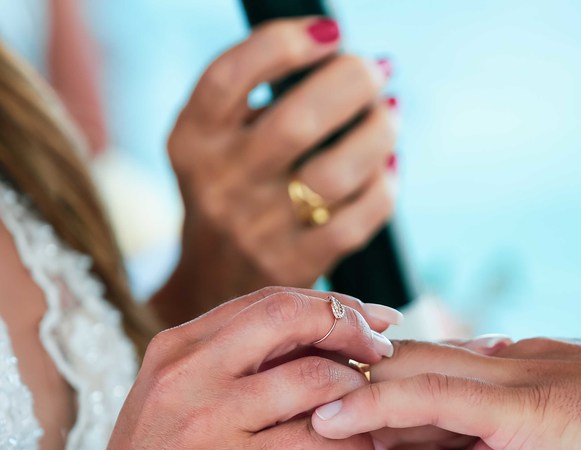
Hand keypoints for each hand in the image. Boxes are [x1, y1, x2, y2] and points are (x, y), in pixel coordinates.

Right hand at [74, 288, 401, 449]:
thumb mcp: (177, 406)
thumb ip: (228, 368)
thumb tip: (309, 339)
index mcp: (175, 347)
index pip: (268, 299)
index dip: (331, 304)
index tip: (374, 319)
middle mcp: (186, 372)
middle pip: (288, 315)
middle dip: (352, 325)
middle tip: (387, 348)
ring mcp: (205, 421)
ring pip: (311, 377)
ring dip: (362, 391)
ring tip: (382, 411)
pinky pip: (313, 438)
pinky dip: (353, 440)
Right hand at [159, 17, 397, 321]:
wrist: (214, 285)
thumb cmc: (233, 188)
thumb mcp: (217, 139)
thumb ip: (257, 95)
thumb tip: (339, 53)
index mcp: (192, 139)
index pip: (229, 78)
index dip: (286, 44)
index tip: (330, 32)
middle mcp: (219, 184)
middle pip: (298, 121)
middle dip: (352, 82)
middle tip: (375, 70)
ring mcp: (257, 230)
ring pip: (337, 172)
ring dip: (379, 132)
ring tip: (388, 114)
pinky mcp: (294, 266)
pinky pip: (358, 220)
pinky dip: (385, 184)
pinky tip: (388, 165)